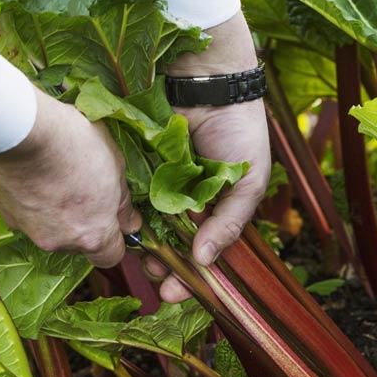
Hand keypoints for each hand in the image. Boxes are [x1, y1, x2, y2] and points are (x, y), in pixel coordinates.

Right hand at [0, 87, 140, 267]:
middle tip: (83, 189)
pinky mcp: (6, 215)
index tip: (113, 220)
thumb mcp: (116, 167)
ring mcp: (30, 231)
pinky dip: (33, 203)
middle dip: (83, 222)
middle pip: (78, 243)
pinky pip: (27, 216)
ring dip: (56, 213)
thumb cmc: (74, 144)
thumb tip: (129, 222)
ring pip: (51, 230)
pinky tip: (34, 177)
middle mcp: (61, 242)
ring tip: (56, 178)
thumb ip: (123, 203)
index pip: (110, 257)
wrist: (20, 129)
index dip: (114, 239)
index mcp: (93, 235)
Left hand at [149, 12, 270, 301]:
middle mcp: (189, 201)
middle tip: (154, 281)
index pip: (203, 251)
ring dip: (146, 247)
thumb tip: (204, 262)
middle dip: (164, 267)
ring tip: (140, 261)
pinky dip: (132, 214)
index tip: (175, 294)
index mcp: (217, 208)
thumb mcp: (248, 183)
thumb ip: (230, 224)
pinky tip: (129, 230)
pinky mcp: (140, 168)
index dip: (190, 276)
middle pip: (173, 245)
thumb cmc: (239, 131)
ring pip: (151, 225)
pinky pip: (134, 197)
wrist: (210, 83)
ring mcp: (163, 185)